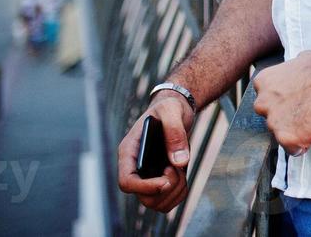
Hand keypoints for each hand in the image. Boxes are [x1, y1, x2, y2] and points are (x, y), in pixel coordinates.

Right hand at [116, 94, 195, 212]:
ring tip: (180, 169)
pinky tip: (183, 175)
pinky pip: (166, 202)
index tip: (166, 181)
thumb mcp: (171, 110)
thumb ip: (174, 131)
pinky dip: (179, 194)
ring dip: (175, 192)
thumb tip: (179, 162)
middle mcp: (135, 168)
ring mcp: (146, 177)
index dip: (145, 187)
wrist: (176, 110)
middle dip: (167, 187)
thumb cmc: (169, 108)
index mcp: (129, 152)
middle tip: (176, 167)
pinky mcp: (159, 181)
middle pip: (143, 198)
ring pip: (156, 203)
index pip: (126, 181)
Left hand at [252, 50, 310, 158]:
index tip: (297, 101)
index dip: (284, 101)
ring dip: (295, 130)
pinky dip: (304, 143)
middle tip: (306, 111)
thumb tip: (295, 72)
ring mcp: (273, 121)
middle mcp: (262, 102)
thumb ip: (290, 71)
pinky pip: (292, 149)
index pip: (267, 99)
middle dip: (286, 117)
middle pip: (271, 118)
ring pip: (281, 134)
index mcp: (263, 82)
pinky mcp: (285, 138)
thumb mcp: (301, 61)